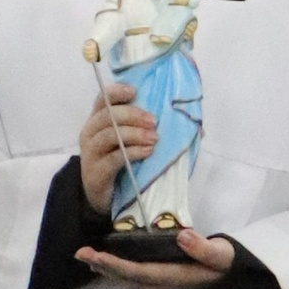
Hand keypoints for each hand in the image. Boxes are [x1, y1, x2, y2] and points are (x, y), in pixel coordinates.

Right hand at [77, 80, 157, 216]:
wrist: (104, 196)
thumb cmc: (123, 161)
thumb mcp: (133, 141)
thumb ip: (152, 128)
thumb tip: (198, 129)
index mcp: (98, 119)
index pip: (103, 98)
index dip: (117, 92)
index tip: (134, 92)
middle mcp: (90, 132)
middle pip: (108, 115)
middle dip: (132, 115)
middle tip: (153, 122)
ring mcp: (91, 153)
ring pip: (110, 135)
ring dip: (134, 134)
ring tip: (154, 139)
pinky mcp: (96, 172)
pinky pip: (114, 158)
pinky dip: (133, 152)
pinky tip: (147, 152)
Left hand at [77, 223, 235, 288]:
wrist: (234, 275)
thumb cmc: (227, 263)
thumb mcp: (222, 255)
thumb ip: (204, 248)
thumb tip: (183, 236)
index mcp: (173, 277)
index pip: (138, 272)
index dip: (115, 265)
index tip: (96, 256)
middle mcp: (162, 282)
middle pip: (127, 276)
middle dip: (102, 266)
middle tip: (79, 253)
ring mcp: (161, 281)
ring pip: (128, 276)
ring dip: (106, 267)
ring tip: (85, 256)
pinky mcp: (161, 276)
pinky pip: (133, 273)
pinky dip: (116, 267)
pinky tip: (105, 259)